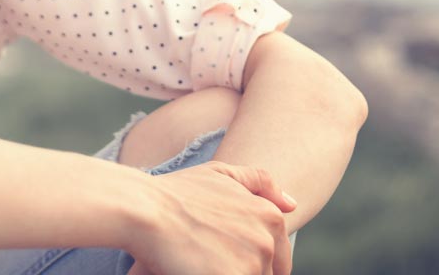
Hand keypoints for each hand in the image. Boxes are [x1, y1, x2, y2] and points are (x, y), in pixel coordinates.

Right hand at [124, 161, 297, 274]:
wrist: (146, 211)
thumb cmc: (177, 192)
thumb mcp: (220, 173)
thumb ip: (260, 182)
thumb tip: (291, 204)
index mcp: (270, 217)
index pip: (278, 260)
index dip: (250, 265)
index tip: (226, 260)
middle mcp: (267, 241)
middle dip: (238, 270)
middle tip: (207, 257)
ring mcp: (252, 264)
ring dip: (225, 274)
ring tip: (198, 264)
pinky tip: (195, 270)